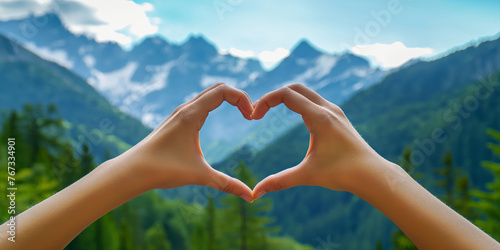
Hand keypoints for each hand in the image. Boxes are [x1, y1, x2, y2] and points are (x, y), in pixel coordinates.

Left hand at [120, 83, 253, 201]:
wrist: (132, 170)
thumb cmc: (162, 169)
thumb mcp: (200, 175)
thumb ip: (227, 184)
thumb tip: (250, 197)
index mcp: (191, 114)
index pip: (223, 91)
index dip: (242, 98)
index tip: (251, 116)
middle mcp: (185, 109)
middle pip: (218, 88)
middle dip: (238, 96)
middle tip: (250, 114)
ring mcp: (179, 114)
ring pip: (208, 94)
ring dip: (227, 99)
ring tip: (242, 113)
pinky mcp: (176, 122)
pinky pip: (199, 104)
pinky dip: (215, 105)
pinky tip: (217, 121)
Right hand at [251, 83, 390, 198]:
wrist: (372, 175)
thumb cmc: (342, 174)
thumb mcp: (307, 175)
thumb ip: (279, 181)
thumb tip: (255, 193)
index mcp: (319, 117)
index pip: (286, 95)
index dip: (265, 101)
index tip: (254, 116)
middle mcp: (328, 109)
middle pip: (294, 88)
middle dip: (273, 96)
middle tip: (259, 111)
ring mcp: (335, 112)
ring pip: (306, 93)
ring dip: (287, 98)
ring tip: (270, 112)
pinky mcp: (338, 118)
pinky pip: (315, 101)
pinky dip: (299, 103)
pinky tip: (294, 118)